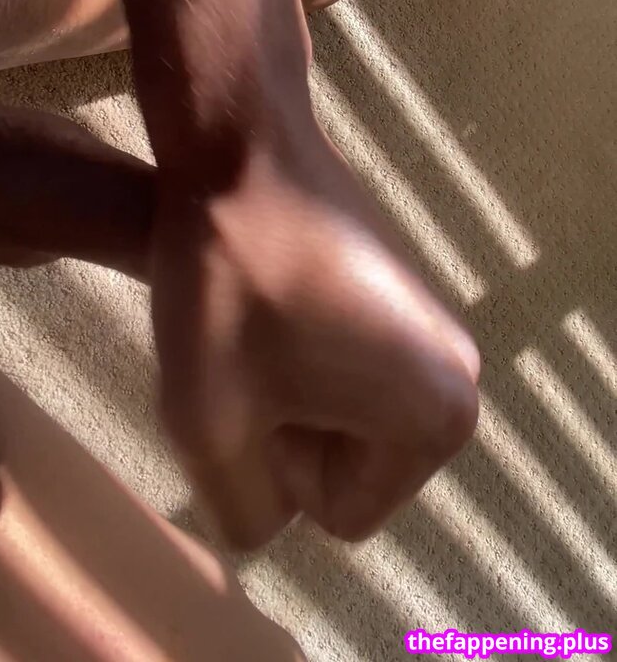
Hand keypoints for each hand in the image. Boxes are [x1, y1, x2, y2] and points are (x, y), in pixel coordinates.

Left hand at [151, 118, 478, 548]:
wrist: (245, 149)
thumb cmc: (228, 283)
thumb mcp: (209, 425)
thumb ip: (244, 511)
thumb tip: (270, 517)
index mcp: (437, 418)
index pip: (340, 513)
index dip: (273, 462)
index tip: (249, 381)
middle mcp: (458, 378)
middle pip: (349, 468)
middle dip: (285, 434)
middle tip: (243, 360)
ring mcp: (434, 334)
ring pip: (341, 421)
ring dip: (286, 395)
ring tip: (252, 329)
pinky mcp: (405, 301)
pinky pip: (346, 375)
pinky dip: (300, 358)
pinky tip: (269, 303)